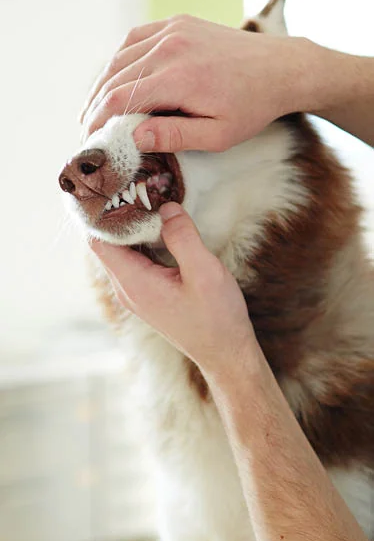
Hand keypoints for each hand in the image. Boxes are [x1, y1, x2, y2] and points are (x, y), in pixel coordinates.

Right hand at [80, 16, 315, 151]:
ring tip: (93, 108)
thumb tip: (134, 137)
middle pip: (115, 77)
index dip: (99, 121)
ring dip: (102, 83)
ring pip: (120, 56)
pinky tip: (114, 78)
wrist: (279, 69)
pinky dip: (119, 60)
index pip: (121, 99)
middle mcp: (171, 47)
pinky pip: (136, 39)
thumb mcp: (217, 135)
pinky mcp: (178, 24)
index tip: (90, 140)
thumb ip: (174, 136)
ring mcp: (173, 30)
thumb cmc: (251, 107)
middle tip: (87, 129)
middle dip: (95, 106)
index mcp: (180, 78)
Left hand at [90, 202, 258, 374]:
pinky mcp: (149, 294)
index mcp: (134, 283)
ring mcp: (137, 293)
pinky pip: (137, 261)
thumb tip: (166, 207)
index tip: (121, 188)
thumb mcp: (204, 272)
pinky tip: (163, 228)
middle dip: (120, 216)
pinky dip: (144, 242)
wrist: (225, 353)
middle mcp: (128, 289)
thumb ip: (183, 237)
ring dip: (134, 229)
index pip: (99, 240)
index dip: (103, 214)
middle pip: (108, 244)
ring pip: (123, 252)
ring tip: (151, 202)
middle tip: (140, 188)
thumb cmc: (216, 317)